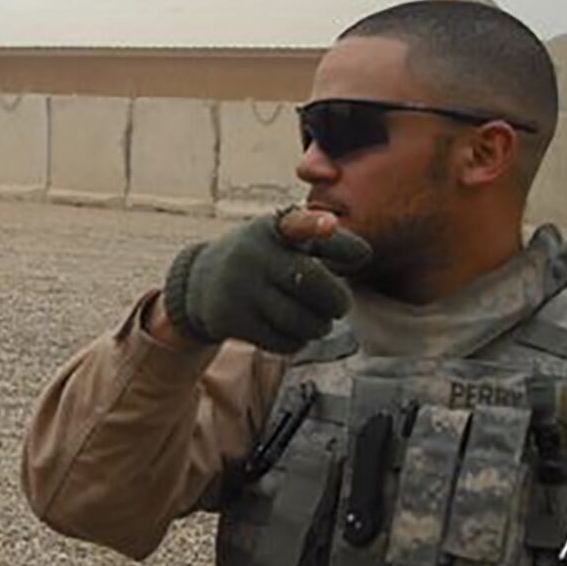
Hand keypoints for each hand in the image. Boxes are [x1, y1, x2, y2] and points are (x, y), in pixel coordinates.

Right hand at [161, 209, 369, 352]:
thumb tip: (363, 256)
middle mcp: (253, 255)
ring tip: (318, 321)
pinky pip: (284, 341)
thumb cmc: (266, 259)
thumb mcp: (288, 240)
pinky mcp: (233, 320)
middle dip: (337, 300)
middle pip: (311, 281)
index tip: (328, 224)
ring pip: (301, 320)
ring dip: (319, 326)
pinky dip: (297, 340)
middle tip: (340, 306)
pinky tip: (292, 331)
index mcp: (272, 229)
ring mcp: (240, 289)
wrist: (203, 282)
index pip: (295, 223)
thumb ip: (329, 242)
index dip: (313, 224)